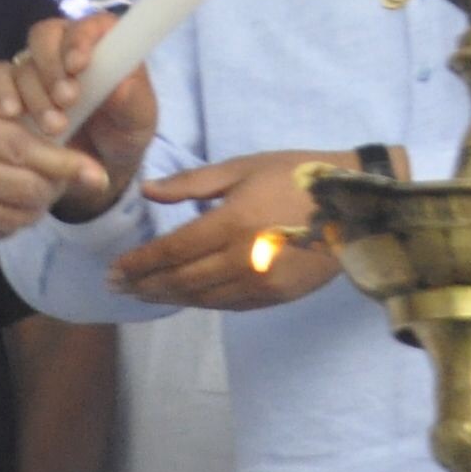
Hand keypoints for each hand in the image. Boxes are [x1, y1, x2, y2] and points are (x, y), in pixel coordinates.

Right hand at [0, 13, 155, 220]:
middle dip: (52, 68)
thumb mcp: (139, 122)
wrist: (97, 167)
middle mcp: (64, 48)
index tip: (79, 65)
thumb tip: (121, 86)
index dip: (78, 40)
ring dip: (33, 93)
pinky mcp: (11, 89)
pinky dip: (1, 94)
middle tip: (67, 100)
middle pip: (45, 36)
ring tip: (52, 127)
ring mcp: (35, 67)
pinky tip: (11, 114)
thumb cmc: (123, 134)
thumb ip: (134, 101)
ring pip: (22, 63)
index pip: (86, 25)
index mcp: (101, 42)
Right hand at [0, 82, 99, 242]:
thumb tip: (24, 128)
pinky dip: (4, 226)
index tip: (94, 172)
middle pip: (25, 191)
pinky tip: (4, 213)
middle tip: (62, 181)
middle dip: (53, 190)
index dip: (66, 165)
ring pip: (8, 218)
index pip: (26, 150)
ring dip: (32, 211)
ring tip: (36, 198)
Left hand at [109, 151, 353, 310]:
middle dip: (144, 285)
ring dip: (167, 298)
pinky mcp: (277, 296)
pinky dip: (200, 302)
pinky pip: (228, 304)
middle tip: (116, 288)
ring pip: (202, 298)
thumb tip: (148, 192)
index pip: (172, 252)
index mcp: (232, 223)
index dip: (139, 263)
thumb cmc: (298, 176)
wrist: (357, 205)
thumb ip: (192, 184)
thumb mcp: (243, 167)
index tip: (114, 270)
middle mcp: (242, 259)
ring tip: (142, 295)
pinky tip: (183, 297)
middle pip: (181, 281)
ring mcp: (261, 283)